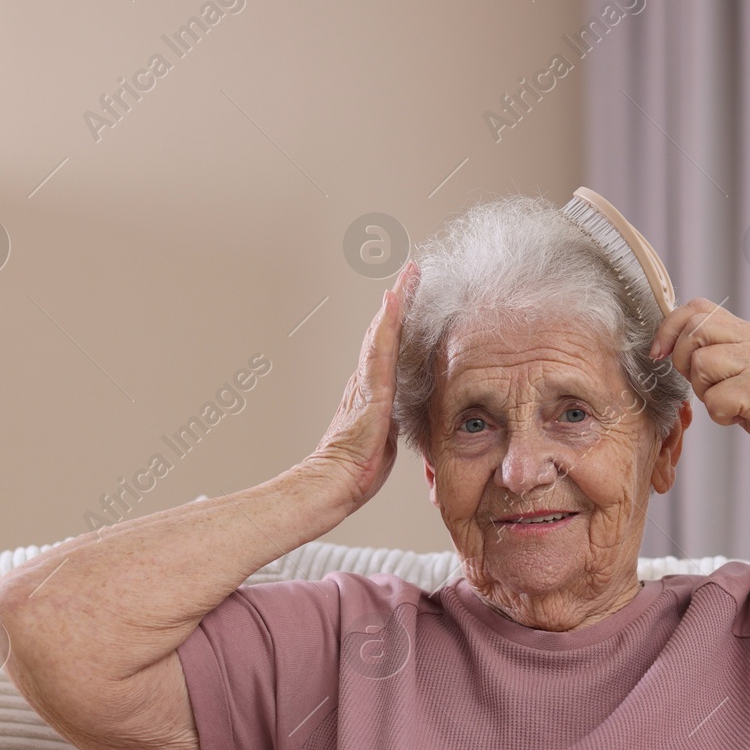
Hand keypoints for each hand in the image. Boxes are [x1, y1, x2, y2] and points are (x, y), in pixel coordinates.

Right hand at [305, 262, 417, 513]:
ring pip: (383, 331)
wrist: (335, 481)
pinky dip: (387, 323)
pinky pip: (381, 349)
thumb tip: (407, 416)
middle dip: (401, 298)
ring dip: (397, 301)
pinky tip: (394, 300)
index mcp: (374, 389)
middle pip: (386, 329)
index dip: (402, 318)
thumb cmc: (359, 467)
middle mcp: (368, 378)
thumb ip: (396, 418)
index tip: (414, 292)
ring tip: (409, 273)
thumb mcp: (387, 436)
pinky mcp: (371, 389)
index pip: (392, 346)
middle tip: (413, 269)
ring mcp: (367, 381)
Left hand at [649, 297, 749, 467]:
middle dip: (684, 363)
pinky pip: (715, 399)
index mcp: (747, 332)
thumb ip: (712, 352)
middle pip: (694, 331)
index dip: (669, 327)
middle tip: (706, 386)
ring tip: (728, 402)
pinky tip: (740, 417)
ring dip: (705, 393)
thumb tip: (668, 345)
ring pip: (701, 364)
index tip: (659, 353)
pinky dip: (720, 416)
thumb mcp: (741, 369)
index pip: (697, 307)